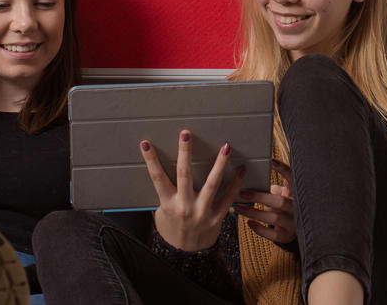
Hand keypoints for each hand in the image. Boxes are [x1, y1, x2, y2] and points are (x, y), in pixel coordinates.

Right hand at [141, 129, 244, 250]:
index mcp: (168, 203)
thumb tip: (160, 165)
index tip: (145, 143)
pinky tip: (240, 169)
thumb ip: (165, 191)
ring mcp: (202, 212)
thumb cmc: (173, 225)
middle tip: (186, 133)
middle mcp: (184, 207)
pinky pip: (228, 198)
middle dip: (184, 153)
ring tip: (225, 147)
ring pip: (211, 184)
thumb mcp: (162, 211)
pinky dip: (236, 183)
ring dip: (219, 164)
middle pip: (184, 175)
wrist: (185, 252)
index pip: (157, 178)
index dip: (150, 160)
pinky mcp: (217, 217)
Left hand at [234, 159, 295, 243]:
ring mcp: (292, 223)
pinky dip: (260, 229)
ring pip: (275, 217)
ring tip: (238, 208)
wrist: (290, 229)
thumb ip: (270, 188)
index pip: (292, 179)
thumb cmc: (280, 208)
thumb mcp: (280, 195)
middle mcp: (296, 208)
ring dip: (254, 212)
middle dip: (260, 197)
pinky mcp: (286, 236)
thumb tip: (247, 177)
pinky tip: (249, 223)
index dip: (284, 170)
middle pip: (280, 201)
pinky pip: (273, 234)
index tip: (272, 161)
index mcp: (294, 193)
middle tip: (243, 193)